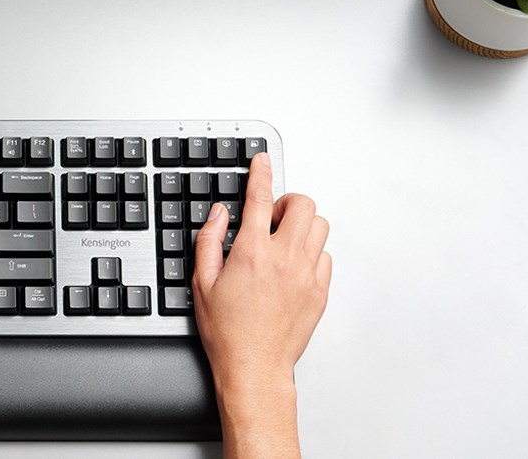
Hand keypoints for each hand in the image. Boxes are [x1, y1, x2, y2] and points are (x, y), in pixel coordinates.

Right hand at [192, 152, 330, 457]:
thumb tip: (219, 214)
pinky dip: (311, 252)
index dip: (261, 172)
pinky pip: (325, 256)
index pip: (260, 198)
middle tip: (272, 215)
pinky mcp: (320, 291)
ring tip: (284, 240)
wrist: (254, 367)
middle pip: (302, 205)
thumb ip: (209, 240)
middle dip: (288, 201)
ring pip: (319, 227)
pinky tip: (293, 265)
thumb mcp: (202, 282)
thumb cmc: (227, 332)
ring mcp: (307, 275)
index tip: (262, 160)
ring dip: (302, 225)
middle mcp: (284, 259)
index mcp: (252, 253)